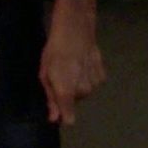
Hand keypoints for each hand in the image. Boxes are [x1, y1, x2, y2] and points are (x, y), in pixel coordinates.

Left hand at [40, 7, 105, 124]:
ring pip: (84, 93)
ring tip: (71, 67)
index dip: (63, 116)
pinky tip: (82, 64)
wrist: (76, 28)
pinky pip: (93, 84)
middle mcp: (83, 90)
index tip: (57, 111)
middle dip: (67, 93)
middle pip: (74, 102)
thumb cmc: (55, 50)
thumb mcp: (45, 74)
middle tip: (60, 74)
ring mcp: (95, 83)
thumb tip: (54, 119)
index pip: (69, 117)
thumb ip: (51, 98)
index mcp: (66, 91)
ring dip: (77, 84)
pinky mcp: (102, 76)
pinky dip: (87, 78)